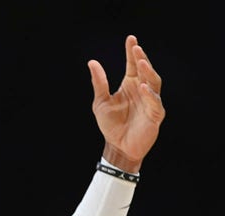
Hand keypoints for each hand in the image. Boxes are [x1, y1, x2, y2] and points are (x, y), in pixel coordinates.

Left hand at [88, 35, 164, 172]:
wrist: (117, 146)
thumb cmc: (110, 125)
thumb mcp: (100, 102)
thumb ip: (99, 83)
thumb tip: (92, 62)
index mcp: (129, 85)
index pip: (132, 65)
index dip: (132, 52)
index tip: (131, 38)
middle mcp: (142, 90)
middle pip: (144, 70)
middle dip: (141, 58)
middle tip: (136, 48)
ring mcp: (150, 102)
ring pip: (153, 83)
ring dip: (148, 72)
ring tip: (140, 62)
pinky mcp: (155, 115)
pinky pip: (155, 102)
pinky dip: (149, 94)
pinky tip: (141, 86)